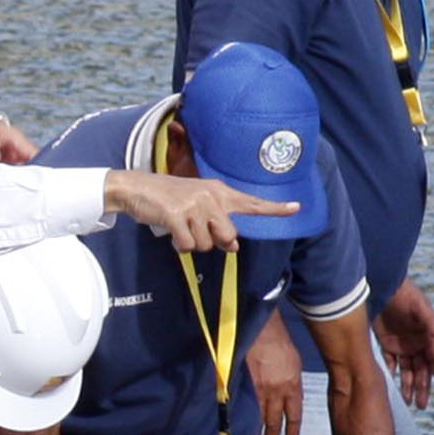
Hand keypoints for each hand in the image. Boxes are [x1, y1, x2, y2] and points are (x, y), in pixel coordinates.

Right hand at [104, 169, 293, 252]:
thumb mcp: (198, 208)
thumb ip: (219, 225)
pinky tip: (172, 232)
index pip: (251, 203)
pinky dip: (179, 246)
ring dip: (193, 243)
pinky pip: (188, 246)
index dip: (274, 208)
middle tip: (196, 230)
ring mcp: (194, 204)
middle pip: (228, 236)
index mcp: (219, 192)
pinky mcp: (177, 214)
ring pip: (207, 245)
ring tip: (181, 226)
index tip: (296, 208)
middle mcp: (210, 196)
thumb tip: (233, 246)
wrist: (137, 188)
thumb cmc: (171, 200)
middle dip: (214, 242)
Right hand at [247, 313, 305, 434]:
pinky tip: (238, 427)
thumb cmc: (279, 340)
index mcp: (292, 386)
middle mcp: (277, 392)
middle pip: (275, 421)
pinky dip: (242, 418)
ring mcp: (259, 389)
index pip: (294, 416)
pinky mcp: (243, 384)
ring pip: (258, 417)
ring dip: (257, 433)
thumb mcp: (293, 363)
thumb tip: (288, 394)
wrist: (262, 328)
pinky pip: (244, 406)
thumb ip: (291, 382)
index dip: (292, 434)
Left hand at [378, 280, 433, 407]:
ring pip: (408, 370)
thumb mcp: (418, 306)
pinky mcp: (387, 344)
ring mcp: (402, 345)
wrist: (381, 285)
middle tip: (422, 406)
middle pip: (423, 370)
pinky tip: (392, 388)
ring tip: (409, 403)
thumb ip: (430, 322)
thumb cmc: (403, 294)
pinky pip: (391, 364)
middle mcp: (417, 343)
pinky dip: (392, 375)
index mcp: (427, 336)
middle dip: (423, 388)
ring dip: (409, 386)